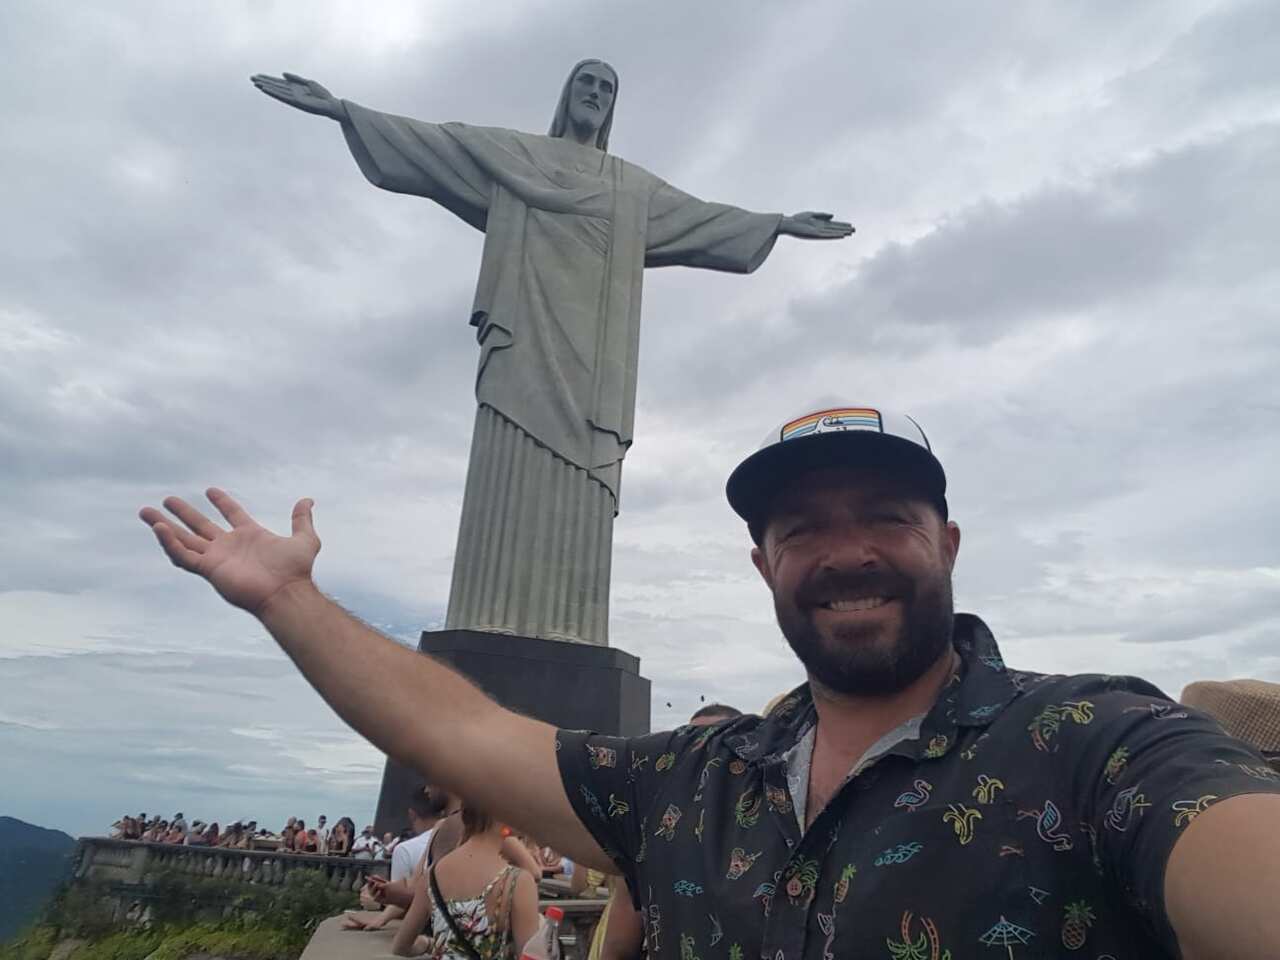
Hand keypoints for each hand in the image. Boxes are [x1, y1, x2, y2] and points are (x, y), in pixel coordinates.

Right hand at [139, 488, 319, 616]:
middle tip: (166, 500)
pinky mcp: (209, 569)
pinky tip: (159, 529)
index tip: (211, 490)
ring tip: (146, 512)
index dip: (222, 502)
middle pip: (200, 526)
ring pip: (184, 540)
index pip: (232, 514)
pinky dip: (169, 544)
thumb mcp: (305, 539)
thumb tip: (308, 500)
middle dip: (182, 513)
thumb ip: (302, 519)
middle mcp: (230, 547)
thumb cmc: (296, 571)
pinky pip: (183, 555)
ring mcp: (217, 558)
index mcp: (250, 536)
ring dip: (165, 527)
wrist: (286, 591)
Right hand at [250, 72, 343, 120]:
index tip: (258, 76)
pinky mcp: (296, 102)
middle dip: (264, 82)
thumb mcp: (308, 82)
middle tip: (251, 78)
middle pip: (275, 86)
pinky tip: (266, 89)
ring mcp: (293, 98)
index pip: (279, 83)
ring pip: (276, 91)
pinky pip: (282, 96)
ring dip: (266, 87)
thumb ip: (295, 78)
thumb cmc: (322, 95)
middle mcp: (292, 93)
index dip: (268, 79)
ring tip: (256, 83)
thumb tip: (282, 74)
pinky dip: (274, 92)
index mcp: (295, 88)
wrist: (331, 104)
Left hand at [780, 211, 854, 239]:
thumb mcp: (812, 214)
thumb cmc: (797, 219)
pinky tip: (840, 235)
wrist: (788, 224)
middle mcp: (820, 229)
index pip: (833, 225)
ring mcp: (818, 232)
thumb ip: (822, 215)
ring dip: (841, 233)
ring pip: (832, 233)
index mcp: (820, 223)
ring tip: (850, 233)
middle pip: (835, 229)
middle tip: (854, 230)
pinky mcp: (815, 234)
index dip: (842, 225)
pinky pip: (826, 235)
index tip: (850, 225)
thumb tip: (833, 216)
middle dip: (844, 229)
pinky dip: (834, 235)